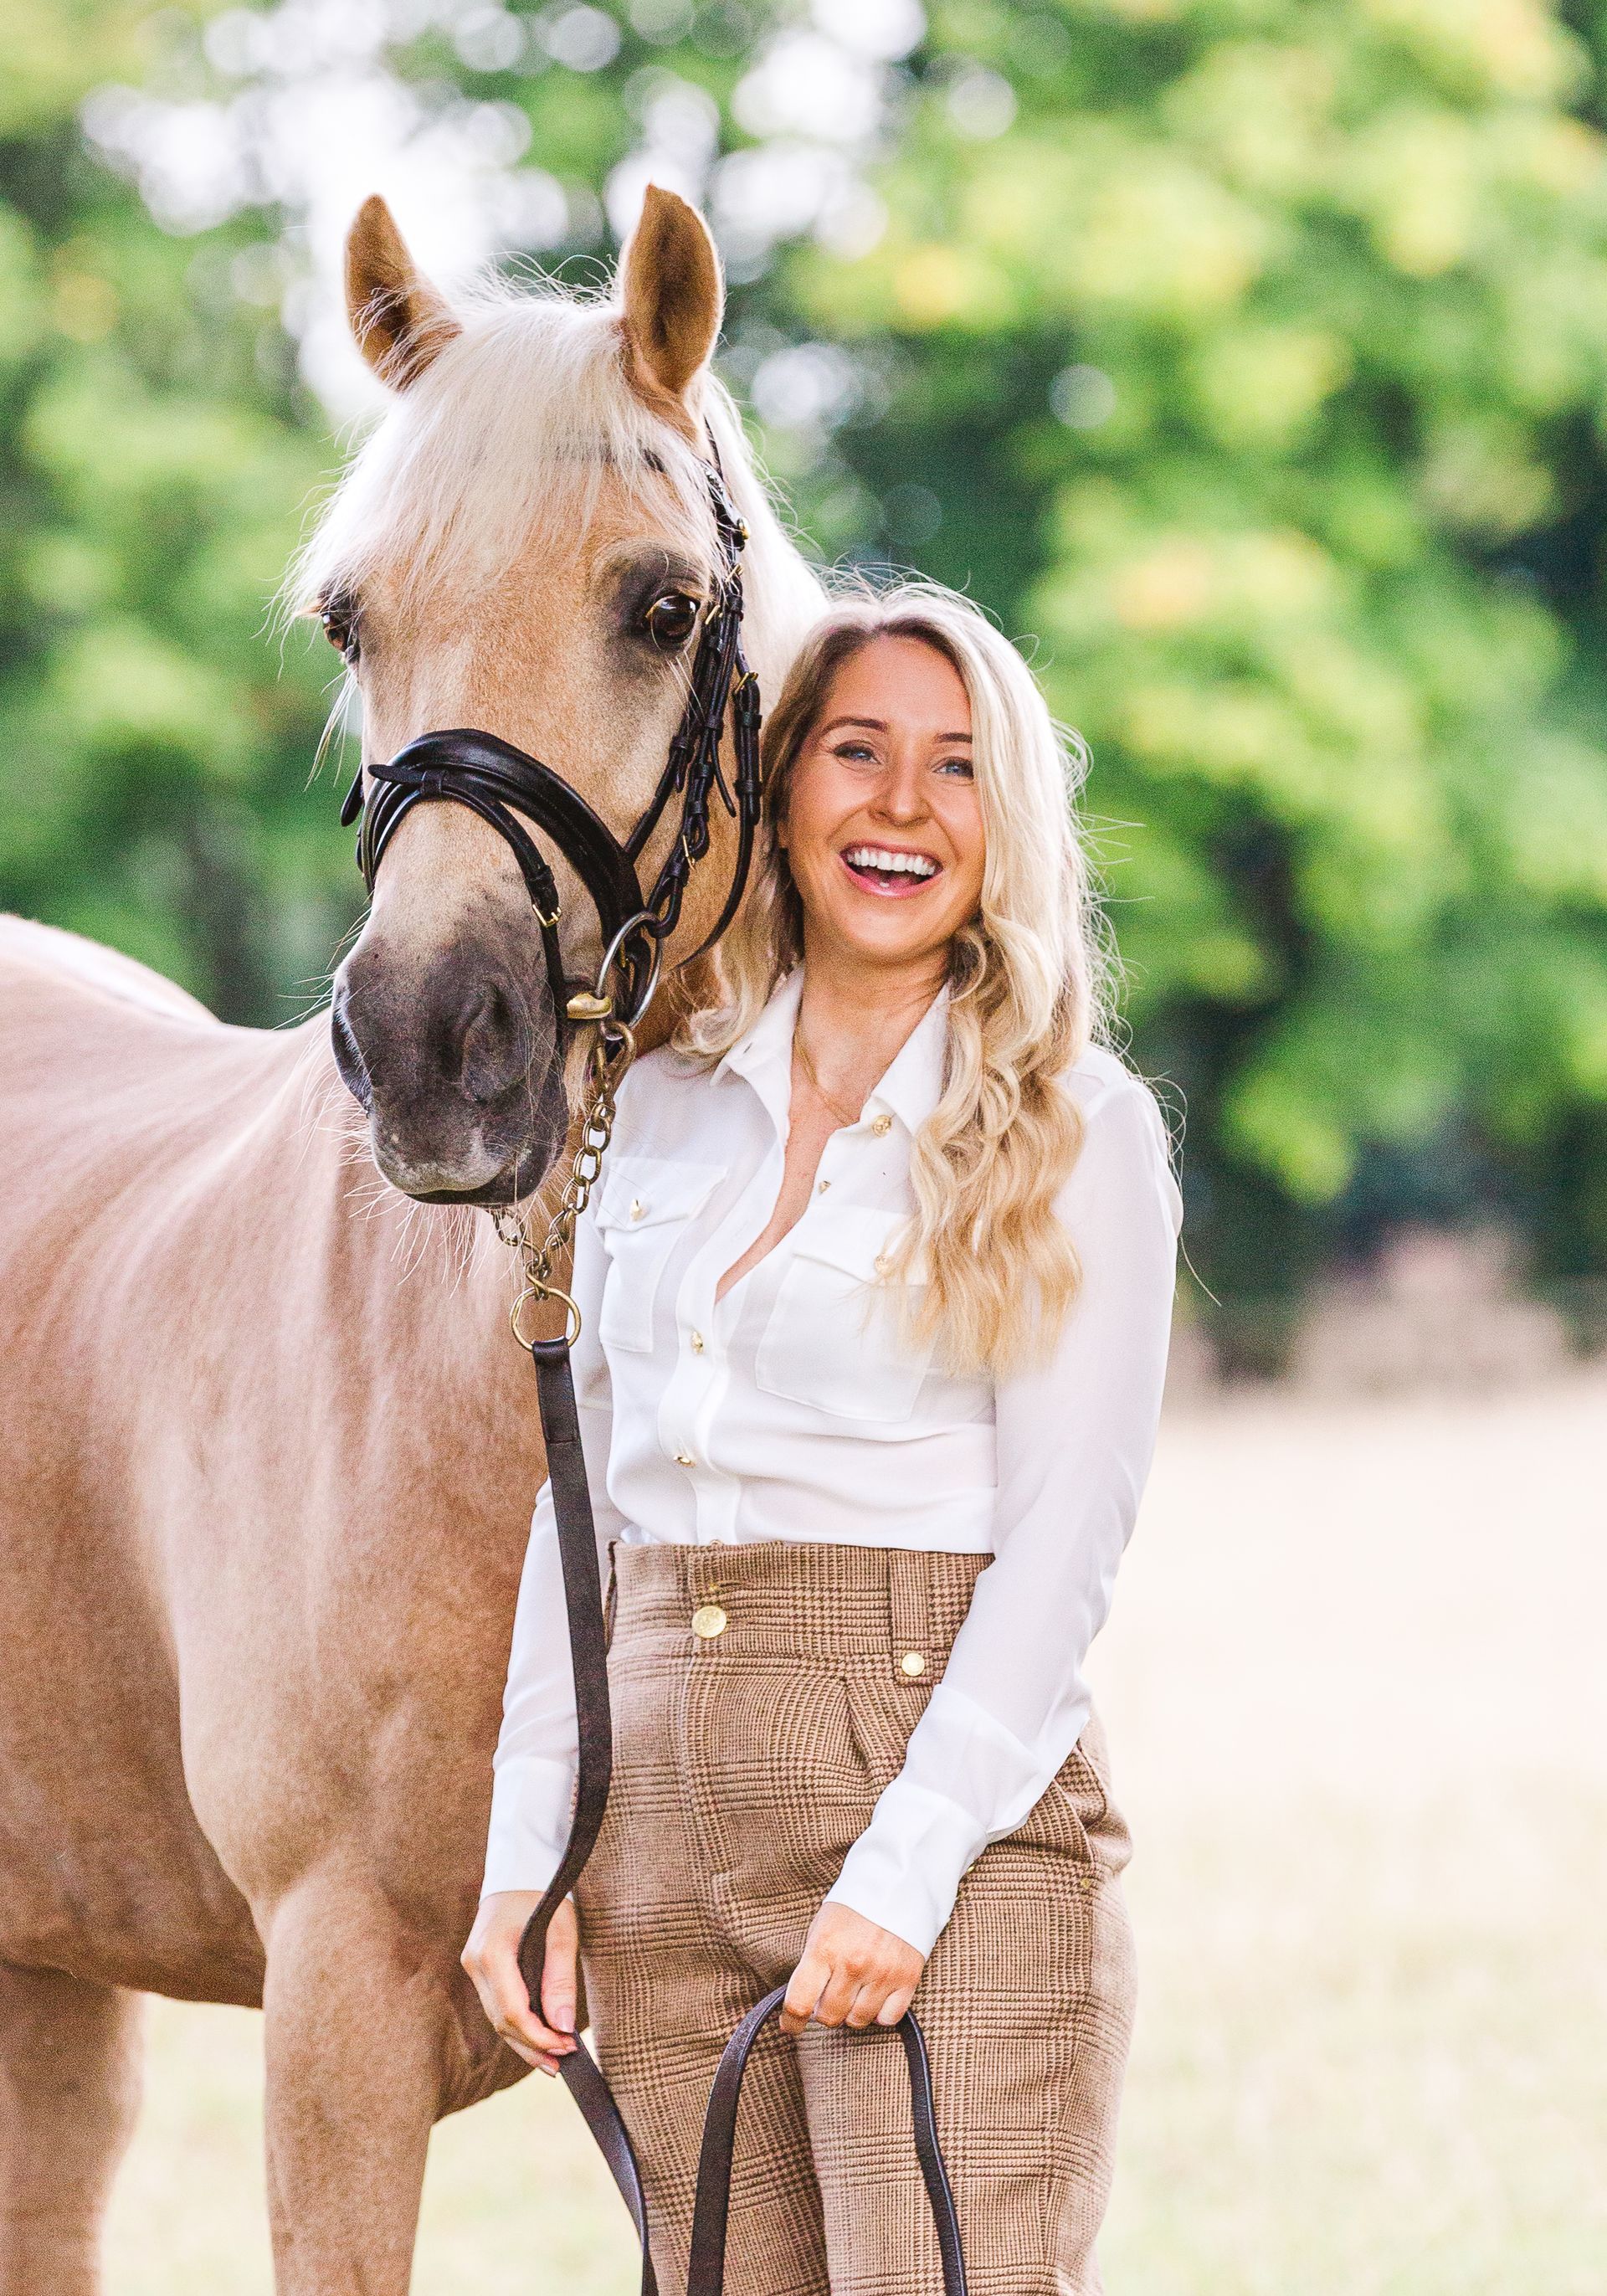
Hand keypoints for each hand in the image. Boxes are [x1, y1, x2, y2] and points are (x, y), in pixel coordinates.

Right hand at [461, 1892, 579, 2073]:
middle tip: (562, 2063)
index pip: (513, 2011)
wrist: (521, 1870)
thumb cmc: (544, 1895)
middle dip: (532, 2046)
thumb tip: (563, 2028)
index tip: (567, 2047)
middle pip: (502, 2021)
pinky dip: (516, 2024)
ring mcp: (472, 1966)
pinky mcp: (479, 1968)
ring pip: (496, 2018)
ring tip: (553, 2061)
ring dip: (524, 2041)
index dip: (539, 2036)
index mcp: (492, 1952)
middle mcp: (475, 1963)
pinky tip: (537, 2038)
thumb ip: (560, 1980)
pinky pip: (496, 2005)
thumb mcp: (562, 1932)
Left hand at [780, 1900, 924, 2036]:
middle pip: (829, 2017)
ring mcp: (882, 1973)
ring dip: (852, 2011)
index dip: (791, 2021)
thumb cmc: (853, 1907)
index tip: (791, 2025)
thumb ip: (812, 1965)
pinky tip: (876, 1993)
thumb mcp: (821, 1927)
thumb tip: (805, 2003)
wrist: (897, 1883)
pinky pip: (887, 2018)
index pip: (799, 2002)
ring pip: (857, 2021)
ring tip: (854, 1989)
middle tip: (829, 1994)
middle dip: (825, 2010)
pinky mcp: (908, 1978)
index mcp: (825, 1948)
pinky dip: (880, 2012)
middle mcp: (853, 1964)